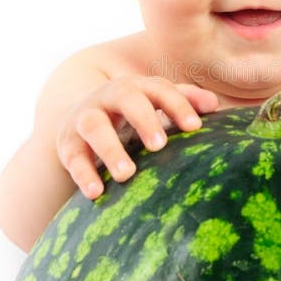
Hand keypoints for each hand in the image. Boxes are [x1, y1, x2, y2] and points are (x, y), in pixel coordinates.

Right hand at [56, 77, 218, 198]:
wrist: (80, 119)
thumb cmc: (132, 115)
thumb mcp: (155, 105)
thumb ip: (183, 101)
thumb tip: (214, 105)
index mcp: (137, 87)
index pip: (159, 89)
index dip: (177, 104)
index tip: (194, 127)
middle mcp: (109, 96)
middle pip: (126, 98)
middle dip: (143, 119)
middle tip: (160, 145)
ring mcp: (85, 117)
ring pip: (94, 126)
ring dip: (110, 149)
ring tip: (127, 174)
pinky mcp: (67, 142)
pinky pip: (72, 157)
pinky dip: (83, 174)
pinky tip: (95, 193)